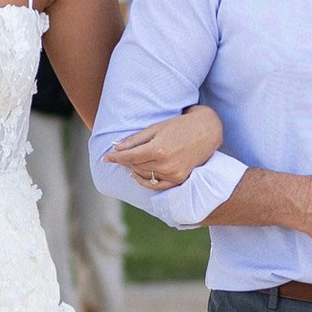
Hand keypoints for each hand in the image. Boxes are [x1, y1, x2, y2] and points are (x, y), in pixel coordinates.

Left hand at [105, 104, 222, 188]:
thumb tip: (116, 147)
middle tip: (116, 157)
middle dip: (124, 162)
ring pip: (145, 176)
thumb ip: (135, 140)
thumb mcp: (155, 128)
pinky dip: (145, 182)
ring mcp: (173, 174)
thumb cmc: (179, 126)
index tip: (105, 157)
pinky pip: (157, 185)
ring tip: (127, 163)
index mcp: (158, 149)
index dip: (115, 158)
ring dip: (133, 170)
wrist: (206, 131)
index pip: (130, 157)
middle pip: (136, 166)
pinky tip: (136, 175)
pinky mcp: (179, 179)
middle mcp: (166, 164)